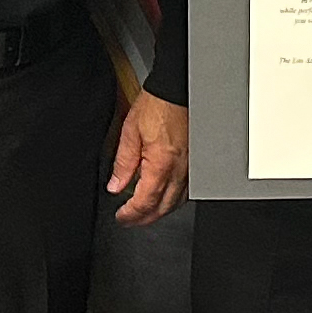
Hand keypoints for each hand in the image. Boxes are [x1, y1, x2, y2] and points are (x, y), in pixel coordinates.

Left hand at [107, 90, 188, 225]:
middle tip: (129, 221)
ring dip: (160, 212)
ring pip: (177, 203)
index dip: (131, 215)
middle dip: (144, 219)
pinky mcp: (195, 163)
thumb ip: (123, 163)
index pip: (145, 202)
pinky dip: (173, 200)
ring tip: (144, 213)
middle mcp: (179, 170)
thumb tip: (116, 185)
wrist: (177, 92)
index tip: (121, 217)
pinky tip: (165, 198)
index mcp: (161, 165)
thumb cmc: (157, 106)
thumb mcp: (130, 133)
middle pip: (162, 208)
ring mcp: (189, 168)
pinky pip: (186, 191)